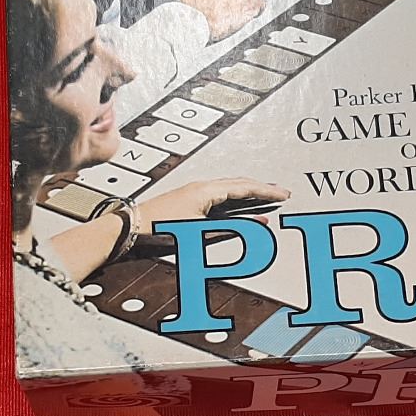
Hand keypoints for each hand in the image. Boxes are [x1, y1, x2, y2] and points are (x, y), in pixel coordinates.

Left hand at [141, 176, 290, 227]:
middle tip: (280, 193)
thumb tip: (256, 224)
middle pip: (239, 184)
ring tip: (265, 197)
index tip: (283, 194)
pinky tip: (240, 204)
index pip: (244, 187)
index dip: (266, 191)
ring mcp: (195, 191)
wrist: (133, 227)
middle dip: (262, 188)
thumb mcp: (200, 232)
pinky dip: (236, 197)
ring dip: (249, 192)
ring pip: (230, 187)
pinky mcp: (189, 199)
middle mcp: (202, 187)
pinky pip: (220, 194)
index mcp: (207, 190)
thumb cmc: (160, 229)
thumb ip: (231, 228)